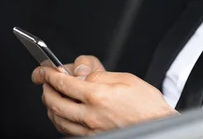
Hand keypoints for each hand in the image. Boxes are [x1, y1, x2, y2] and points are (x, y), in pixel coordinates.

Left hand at [32, 55, 177, 135]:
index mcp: (98, 95)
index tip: (44, 70)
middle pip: (54, 102)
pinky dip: (59, 120)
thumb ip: (99, 75)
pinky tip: (62, 114)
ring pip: (57, 119)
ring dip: (50, 106)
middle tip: (45, 82)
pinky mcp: (93, 137)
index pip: (64, 83)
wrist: (157, 124)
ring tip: (52, 96)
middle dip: (45, 89)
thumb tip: (82, 74)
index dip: (49, 75)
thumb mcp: (125, 78)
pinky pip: (67, 131)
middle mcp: (91, 115)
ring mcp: (90, 129)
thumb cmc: (146, 104)